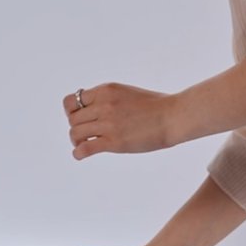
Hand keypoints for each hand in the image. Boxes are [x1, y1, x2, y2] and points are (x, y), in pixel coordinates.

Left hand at [63, 82, 178, 159]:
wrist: (173, 116)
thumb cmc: (155, 106)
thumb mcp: (126, 93)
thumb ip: (107, 99)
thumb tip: (93, 110)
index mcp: (106, 90)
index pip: (72, 101)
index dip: (72, 112)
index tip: (80, 119)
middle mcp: (103, 105)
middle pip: (72, 119)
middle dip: (76, 128)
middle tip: (84, 135)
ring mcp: (108, 123)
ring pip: (75, 133)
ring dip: (76, 141)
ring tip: (84, 145)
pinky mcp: (114, 141)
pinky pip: (85, 148)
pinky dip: (78, 153)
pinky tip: (80, 155)